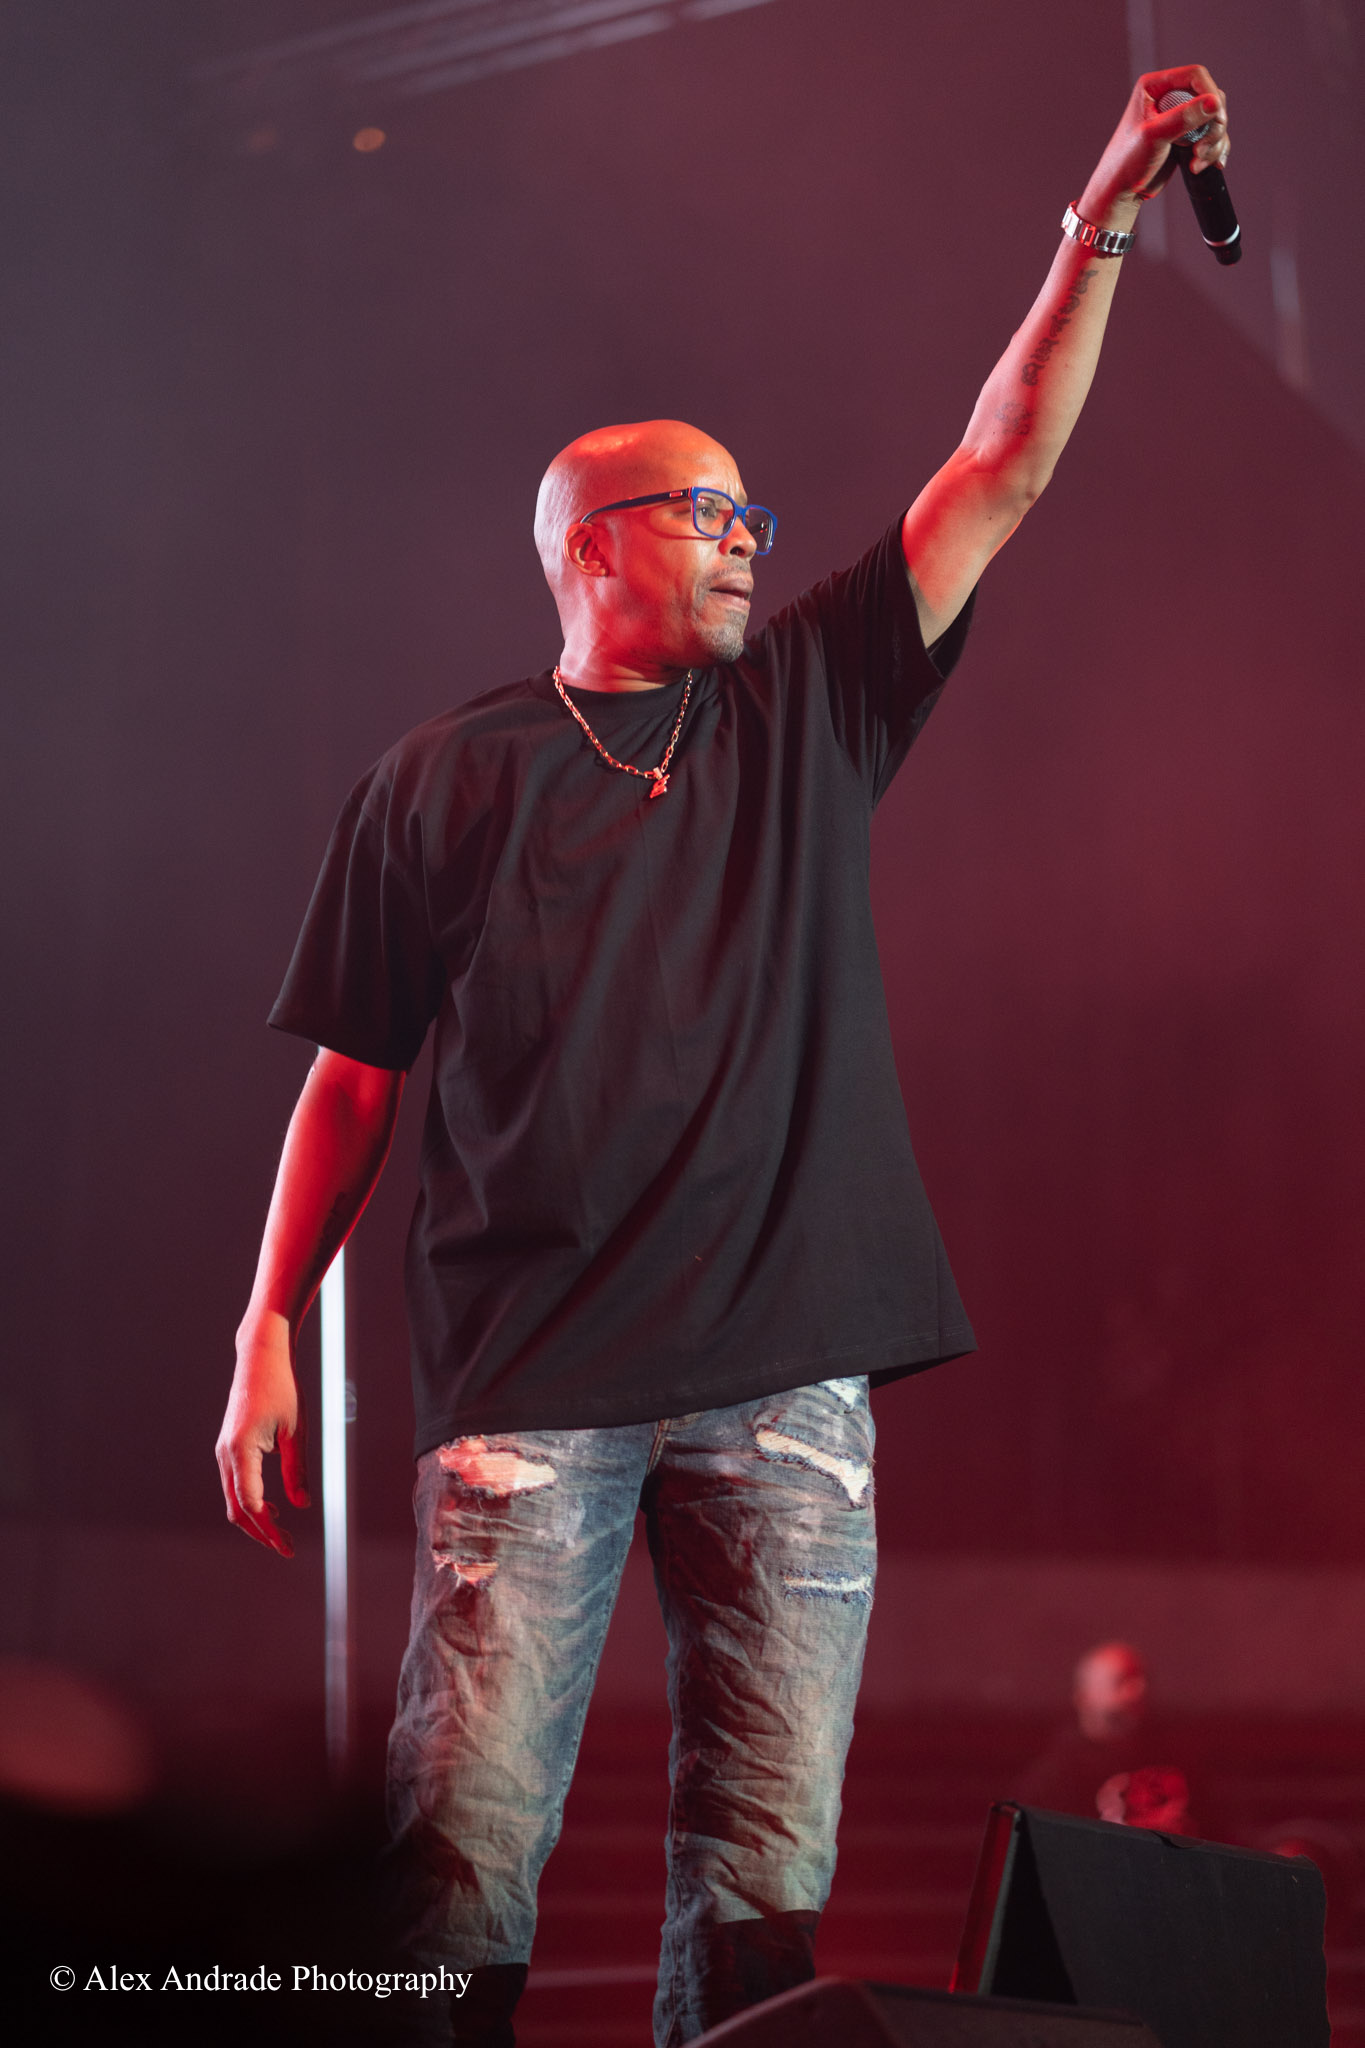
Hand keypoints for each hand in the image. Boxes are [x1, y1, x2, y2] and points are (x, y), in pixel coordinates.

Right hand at [215, 1311, 309, 1557]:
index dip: (268, 1531)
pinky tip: (272, 1506)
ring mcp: (224, 1450)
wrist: (261, 1357)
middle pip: (236, 1508)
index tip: (286, 1548)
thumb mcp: (297, 1431)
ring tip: (280, 1531)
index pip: (251, 1504)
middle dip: (259, 1532)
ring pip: (233, 1498)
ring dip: (254, 1518)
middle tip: (285, 1546)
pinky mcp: (228, 1447)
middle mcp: (226, 1454)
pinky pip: (235, 1483)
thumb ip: (297, 1470)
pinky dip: (249, 1500)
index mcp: (241, 1450)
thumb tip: (302, 1506)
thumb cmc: (283, 1389)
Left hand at [1080, 65, 1229, 223]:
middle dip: (1213, 124)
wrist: (1120, 192)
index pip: (1195, 76)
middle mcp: (1168, 97)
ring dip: (1213, 141)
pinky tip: (1203, 164)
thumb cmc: (1127, 163)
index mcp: (1154, 87)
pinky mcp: (1184, 136)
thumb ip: (1183, 118)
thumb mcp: (1154, 137)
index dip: (1210, 93)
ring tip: (1198, 161)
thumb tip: (1214, 102)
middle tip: (1202, 148)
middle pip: (1209, 97)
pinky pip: (1211, 135)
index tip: (1217, 118)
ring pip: (1213, 118)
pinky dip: (1213, 150)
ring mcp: (1178, 117)